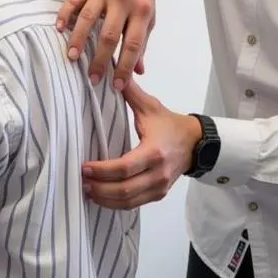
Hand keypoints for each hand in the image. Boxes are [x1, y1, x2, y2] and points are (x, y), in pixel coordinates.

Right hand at [56, 0, 154, 89]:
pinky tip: (60, 30)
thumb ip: (142, 42)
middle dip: (100, 60)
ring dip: (78, 40)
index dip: (125, 66)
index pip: (133, 44)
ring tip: (71, 58)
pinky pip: (72, 1)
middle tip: (92, 79)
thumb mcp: (147, 14)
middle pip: (110, 35)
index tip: (116, 85)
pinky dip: (64, 16)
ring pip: (88, 19)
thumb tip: (138, 72)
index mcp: (142, 10)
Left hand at [82, 80, 201, 208]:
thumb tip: (112, 73)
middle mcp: (158, 173)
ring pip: (128, 201)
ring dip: (105, 199)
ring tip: (87, 190)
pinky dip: (115, 204)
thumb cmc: (170, 125)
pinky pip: (134, 204)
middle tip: (81, 180)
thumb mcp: (151, 107)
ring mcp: (159, 187)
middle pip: (124, 189)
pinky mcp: (158, 194)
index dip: (102, 171)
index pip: (124, 167)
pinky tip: (101, 197)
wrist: (197, 143)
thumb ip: (130, 92)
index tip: (84, 167)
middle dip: (99, 188)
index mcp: (154, 151)